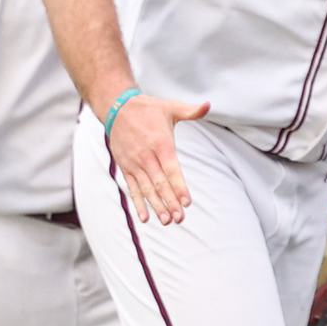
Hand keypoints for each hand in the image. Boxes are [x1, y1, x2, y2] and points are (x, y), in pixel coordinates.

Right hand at [105, 93, 210, 224]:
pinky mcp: (126, 167)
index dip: (179, 186)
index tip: (186, 202)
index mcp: (160, 143)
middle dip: (170, 202)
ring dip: (156, 206)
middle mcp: (146, 156)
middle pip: (160, 183)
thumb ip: (191, 110)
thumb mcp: (171, 107)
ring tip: (166, 220)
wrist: (118, 108)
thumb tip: (208, 105)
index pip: (171, 169)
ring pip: (147, 188)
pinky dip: (138, 203)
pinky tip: (145, 217)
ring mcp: (134, 163)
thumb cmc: (149, 109)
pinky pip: (133, 188)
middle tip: (180, 218)